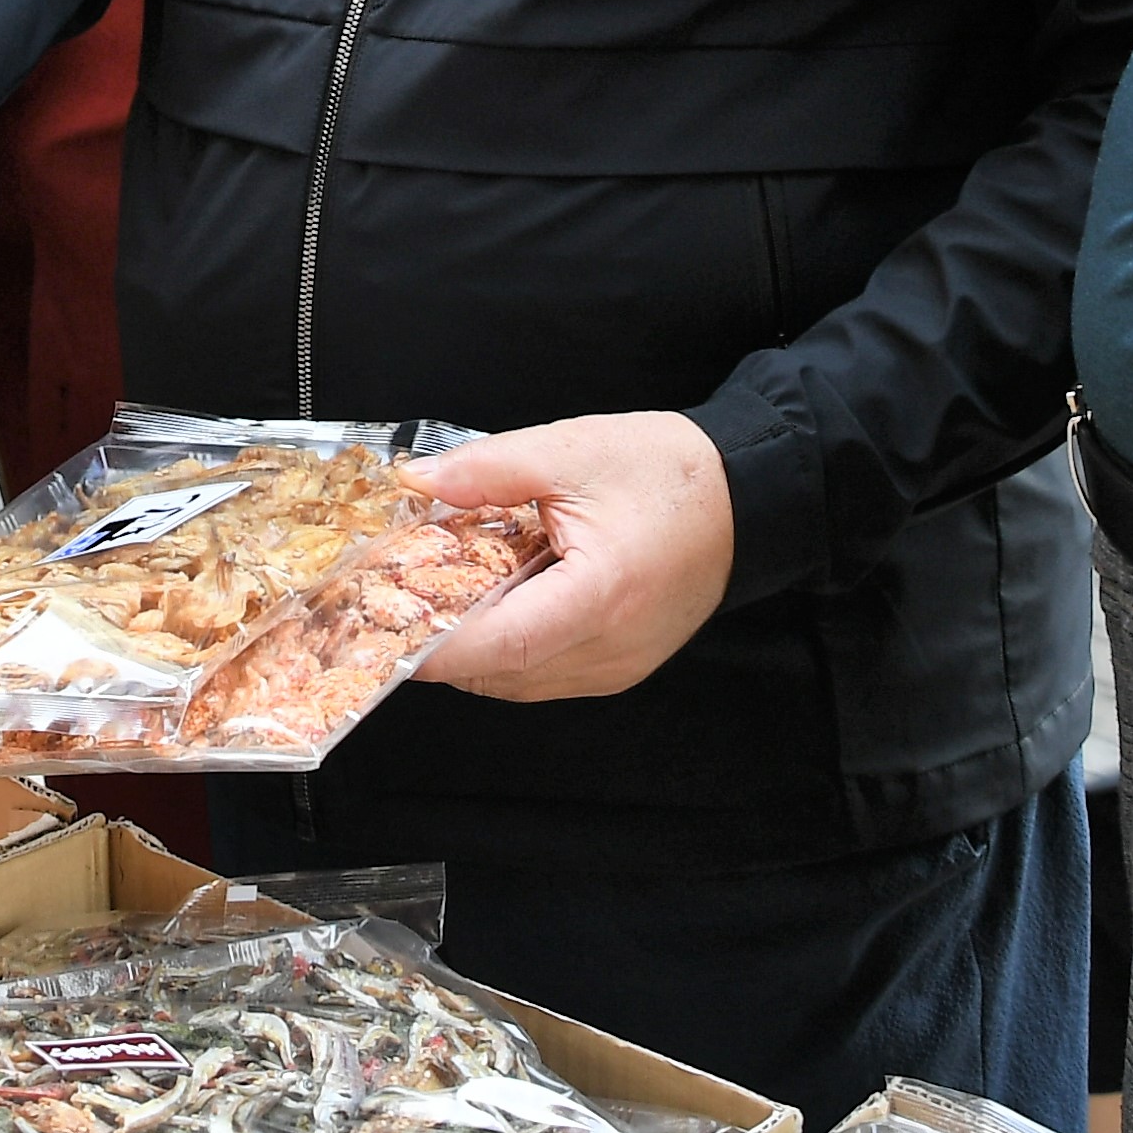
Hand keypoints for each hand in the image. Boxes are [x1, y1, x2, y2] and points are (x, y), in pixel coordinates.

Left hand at [400, 412, 734, 700]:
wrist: (749, 496)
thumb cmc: (672, 473)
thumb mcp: (572, 451)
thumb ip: (488, 469)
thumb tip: (417, 482)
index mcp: (600, 596)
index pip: (498, 645)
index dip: (434, 644)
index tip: (382, 624)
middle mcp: (611, 649)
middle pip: (499, 672)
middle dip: (442, 643)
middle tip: (398, 598)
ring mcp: (618, 667)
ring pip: (518, 681)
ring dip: (475, 649)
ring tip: (444, 595)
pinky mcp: (621, 667)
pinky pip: (545, 674)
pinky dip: (509, 649)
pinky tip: (497, 603)